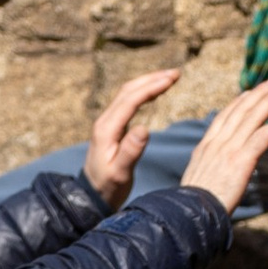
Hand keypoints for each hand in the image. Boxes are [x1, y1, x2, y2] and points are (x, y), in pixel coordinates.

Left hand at [85, 66, 181, 200]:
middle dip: (152, 79)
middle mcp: (105, 122)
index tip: (170, 80)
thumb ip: (131, 151)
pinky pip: (128, 102)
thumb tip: (144, 128)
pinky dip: (143, 92)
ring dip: (148, 83)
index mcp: (107, 130)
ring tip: (170, 78)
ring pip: (127, 94)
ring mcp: (107, 123)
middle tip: (176, 73)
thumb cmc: (107, 187)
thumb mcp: (120, 173)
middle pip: (128, 91)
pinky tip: (155, 91)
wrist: (91, 195)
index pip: (130, 101)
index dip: (151, 88)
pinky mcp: (112, 126)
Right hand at [179, 79, 267, 214]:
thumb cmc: (194, 205)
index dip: (239, 103)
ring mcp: (228, 149)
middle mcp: (217, 143)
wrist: (191, 214)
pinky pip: (263, 137)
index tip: (250, 92)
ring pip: (252, 118)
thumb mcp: (198, 180)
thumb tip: (217, 172)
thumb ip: (210, 170)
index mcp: (205, 147)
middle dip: (259, 93)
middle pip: (240, 111)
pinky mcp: (241, 160)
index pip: (224, 118)